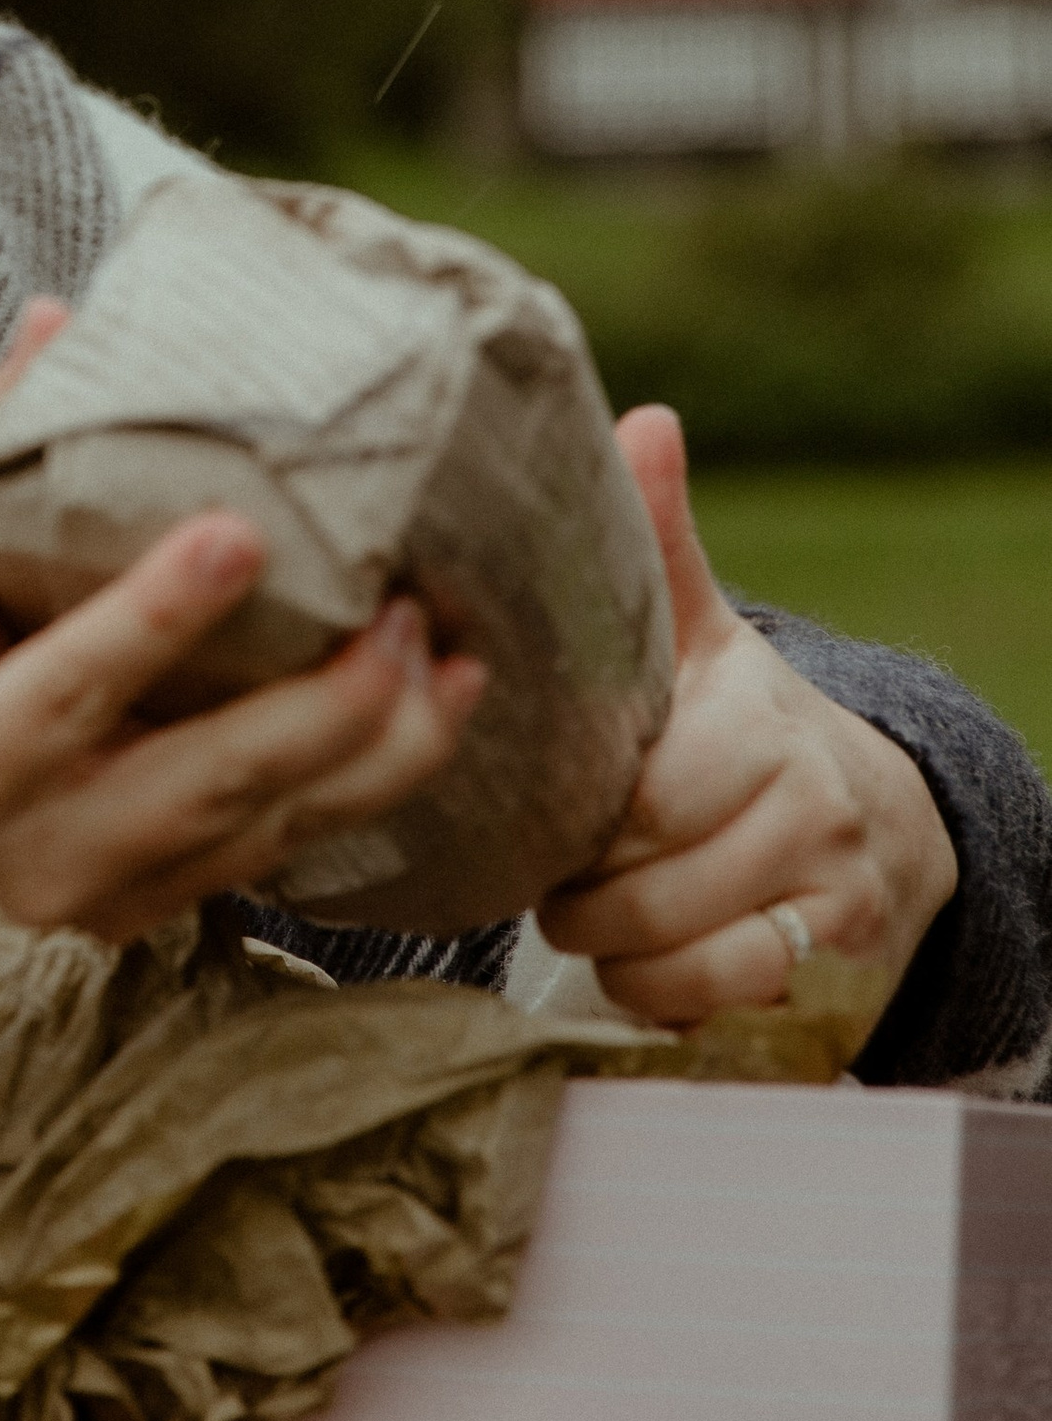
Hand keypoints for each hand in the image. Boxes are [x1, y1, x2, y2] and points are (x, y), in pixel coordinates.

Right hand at [0, 304, 486, 990]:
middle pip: (200, 789)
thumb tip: (58, 321)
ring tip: (454, 654)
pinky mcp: (167, 907)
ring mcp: (109, 899)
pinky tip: (438, 703)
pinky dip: (369, 779)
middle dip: (318, 711)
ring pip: (269, 835)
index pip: (63, 693)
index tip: (240, 532)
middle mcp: (36, 861)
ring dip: (378, 750)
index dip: (151, 620)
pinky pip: (285, 849)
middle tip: (405, 610)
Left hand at [533, 407, 955, 1028]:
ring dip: (612, 950)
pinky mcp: (838, 958)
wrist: (873, 817)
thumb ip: (658, 544)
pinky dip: (662, 995)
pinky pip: (721, 999)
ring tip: (590, 914)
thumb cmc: (741, 724)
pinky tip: (643, 963)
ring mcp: (830, 887)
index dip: (576, 818)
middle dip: (577, 888)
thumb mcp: (699, 635)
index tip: (546, 810)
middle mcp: (807, 802)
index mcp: (756, 718)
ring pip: (678, 952)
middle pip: (645, 882)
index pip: (641, 795)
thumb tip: (642, 421)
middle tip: (553, 870)